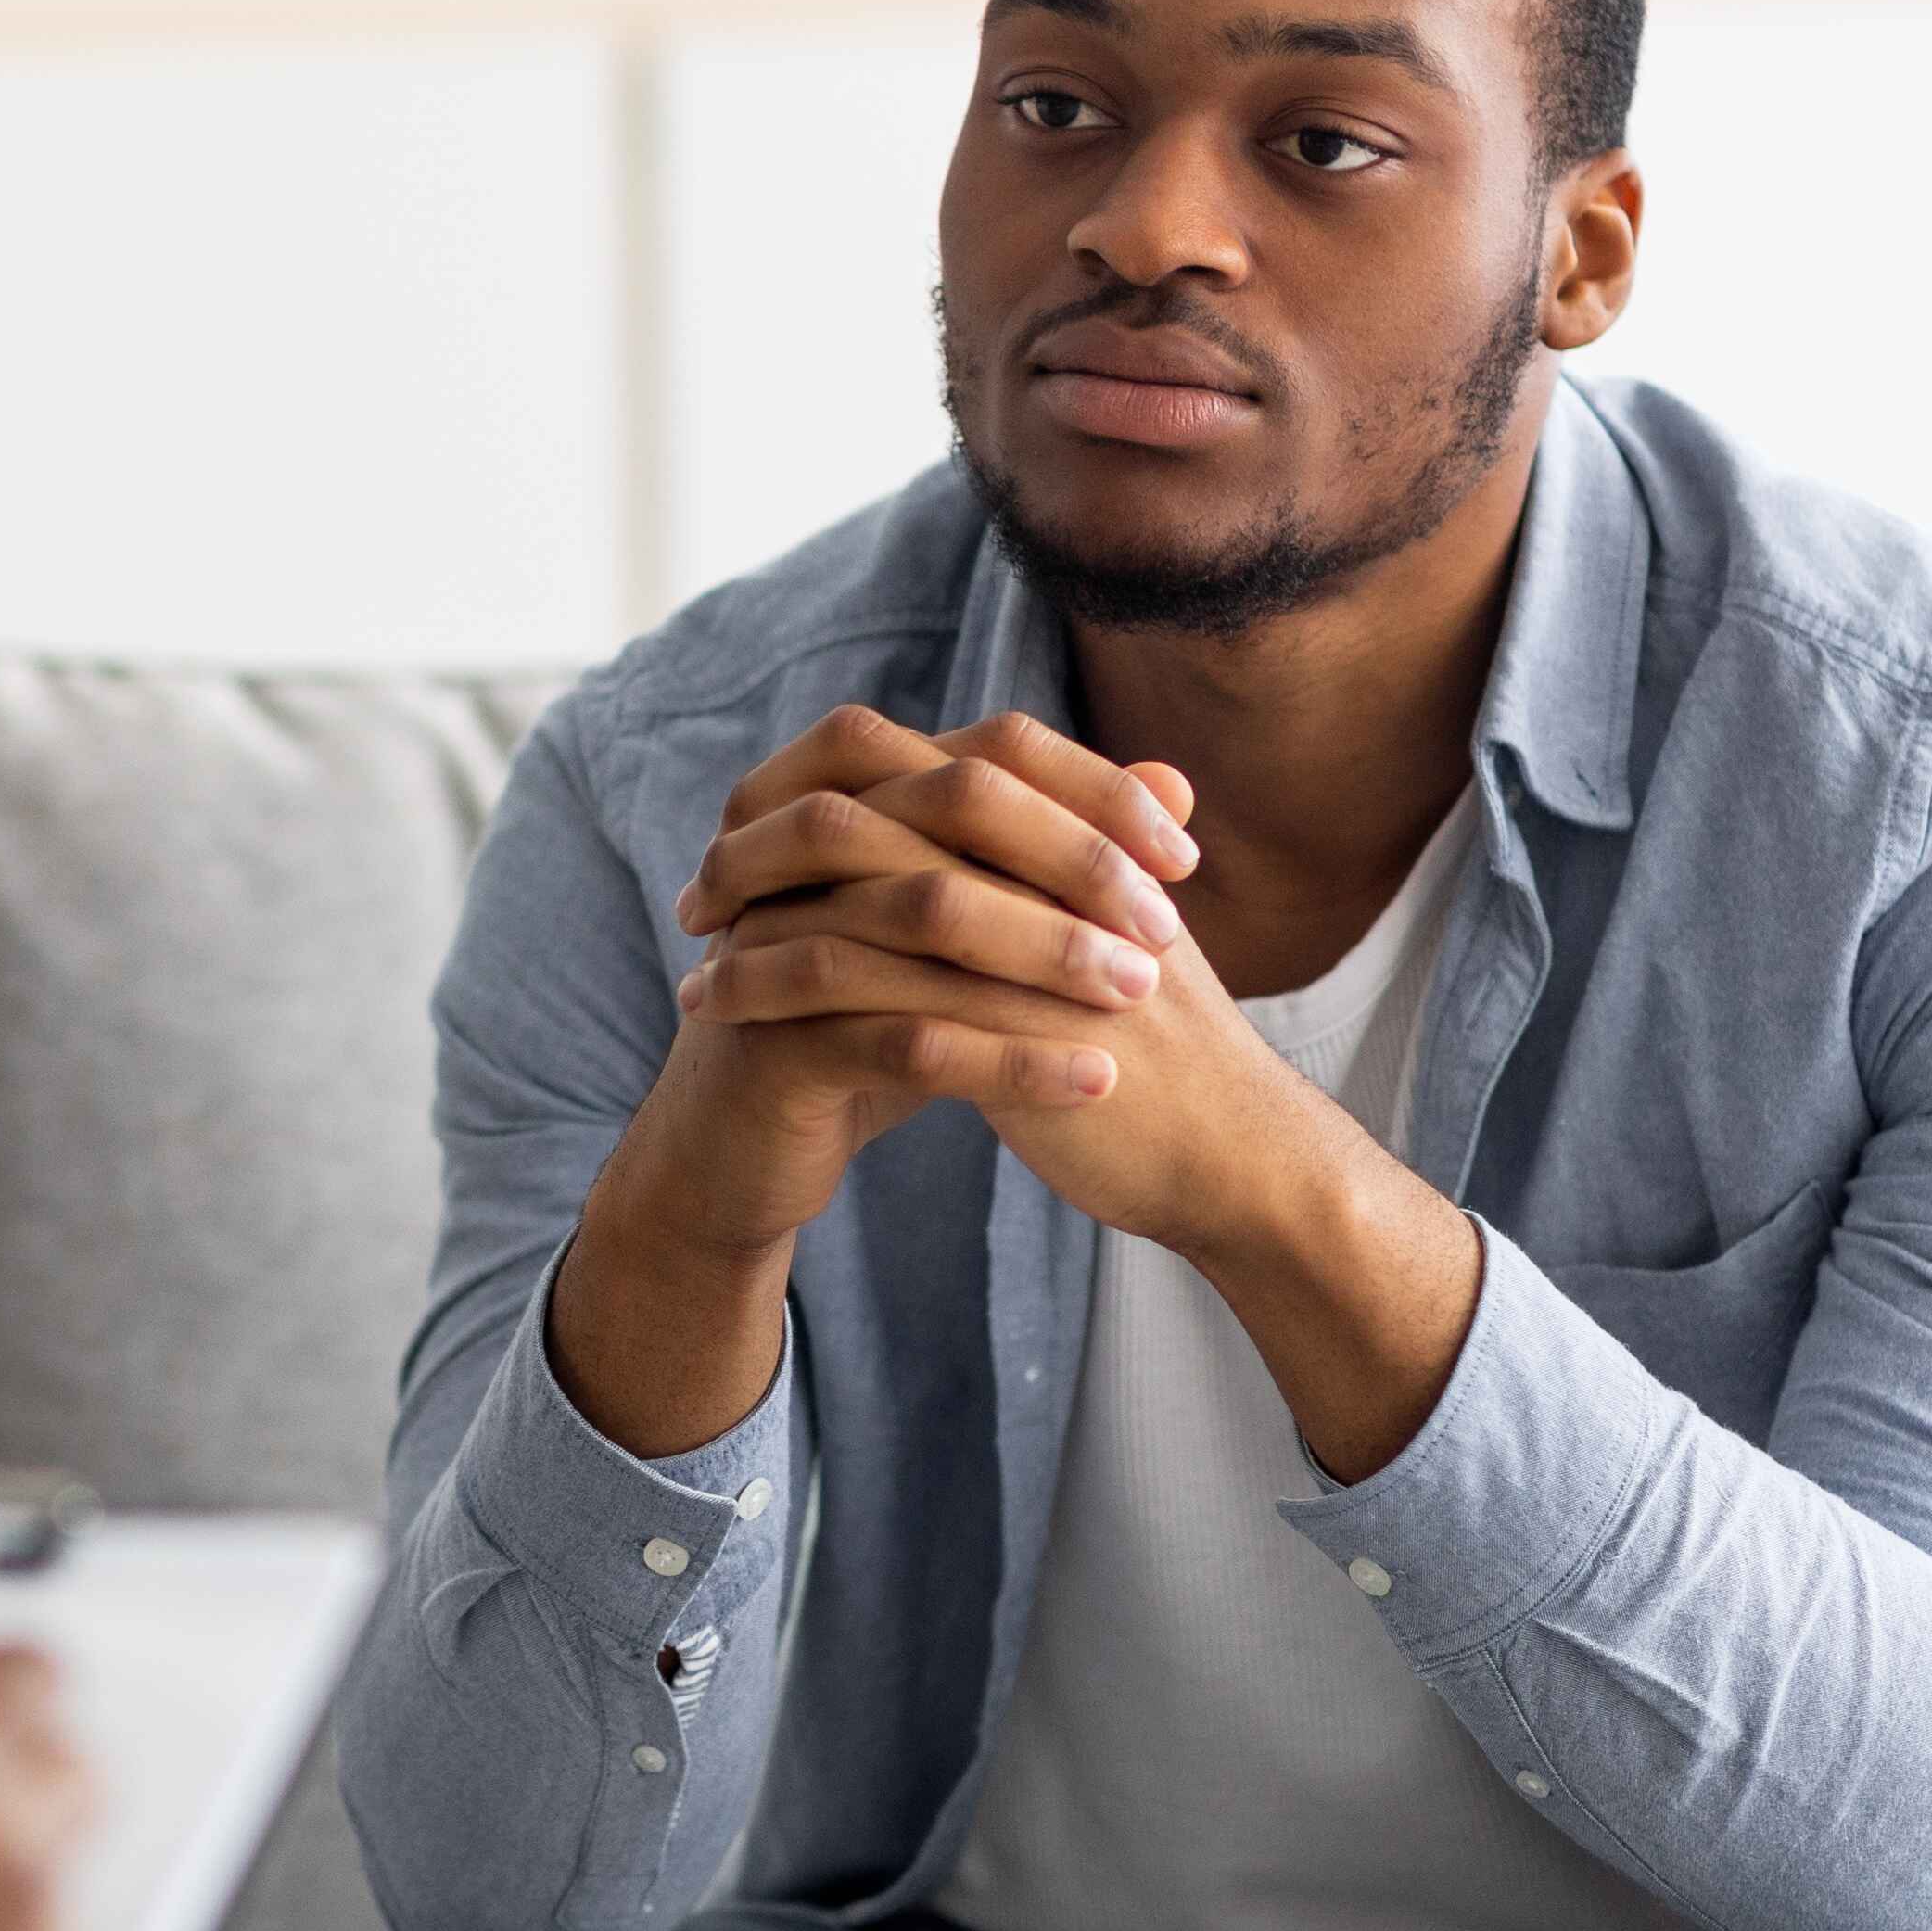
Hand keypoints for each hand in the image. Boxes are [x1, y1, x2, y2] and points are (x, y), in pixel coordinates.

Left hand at [642, 713, 1489, 1478]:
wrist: (1236, 1160)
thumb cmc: (1175, 1061)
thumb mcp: (1117, 940)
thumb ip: (1056, 880)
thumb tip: (976, 843)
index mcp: (1074, 842)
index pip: (936, 770)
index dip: (834, 789)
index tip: (756, 830)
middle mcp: (1047, 878)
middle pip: (877, 814)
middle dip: (770, 847)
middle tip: (699, 889)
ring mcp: (1029, 949)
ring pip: (857, 904)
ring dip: (759, 933)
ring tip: (695, 973)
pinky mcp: (1009, 1031)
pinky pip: (865, 995)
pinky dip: (781, 999)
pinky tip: (722, 1027)